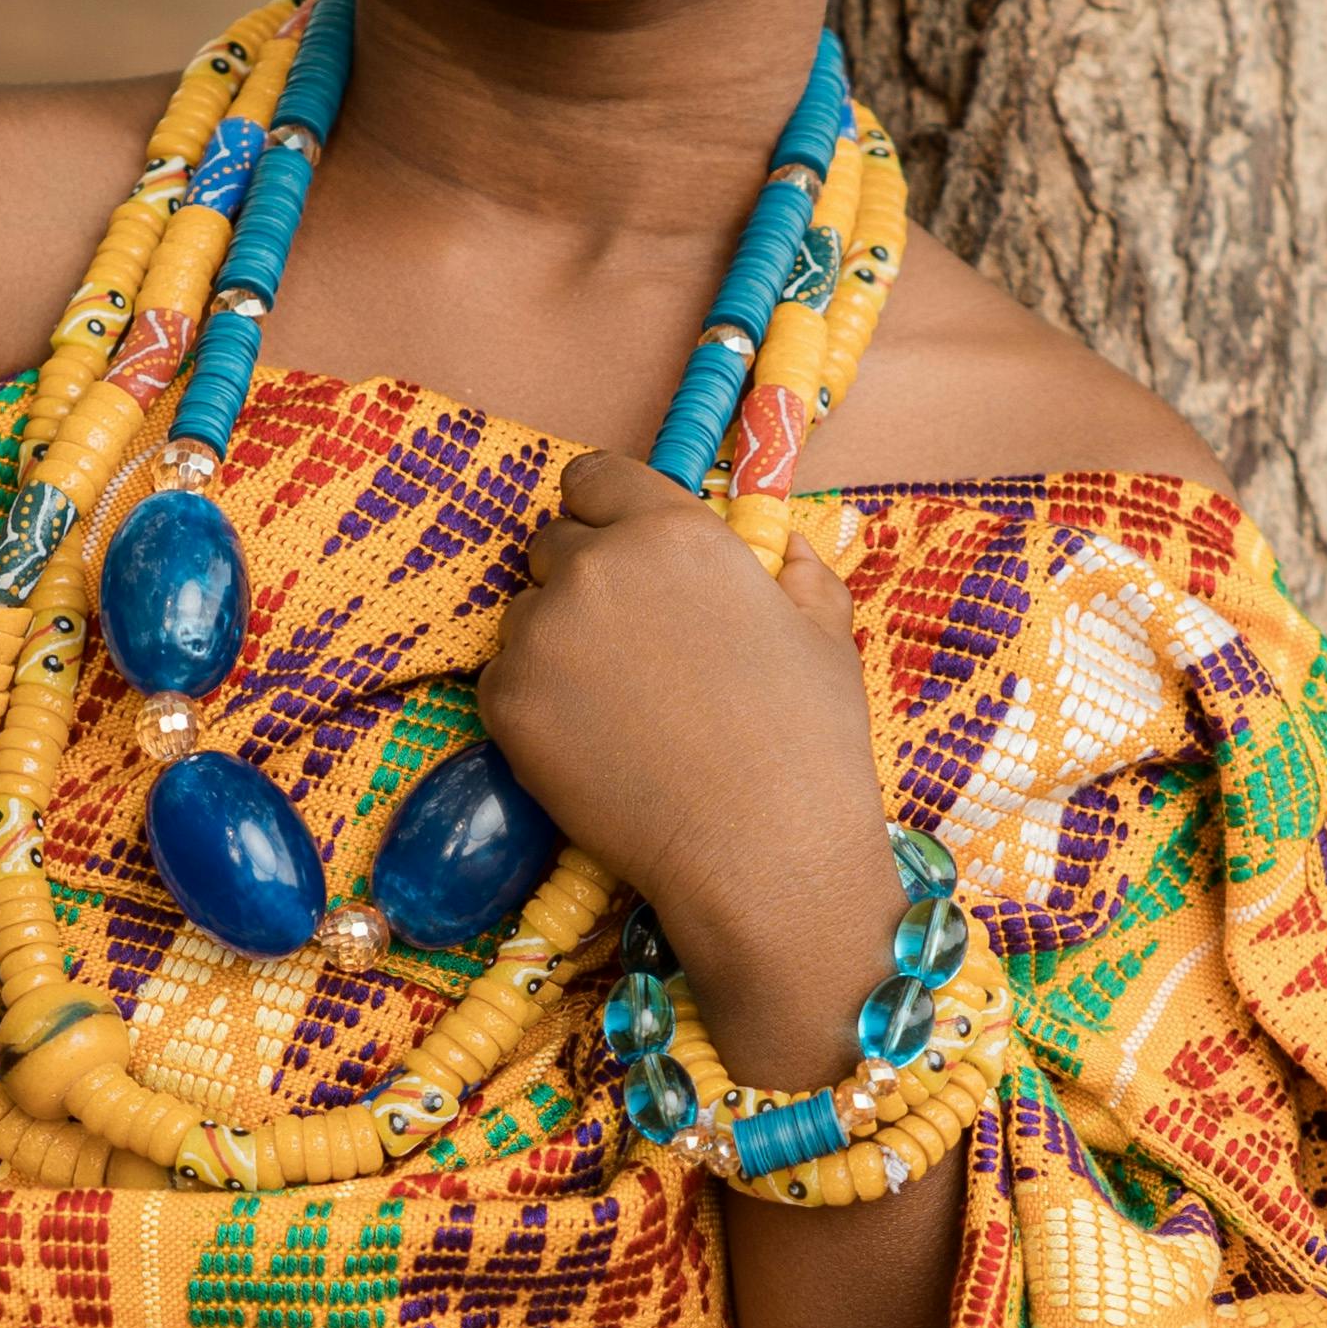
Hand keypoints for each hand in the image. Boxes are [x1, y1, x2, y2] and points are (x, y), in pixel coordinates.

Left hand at [479, 454, 904, 1077]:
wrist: (761, 850)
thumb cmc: (808, 744)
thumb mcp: (825, 634)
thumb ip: (799, 571)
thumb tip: (784, 547)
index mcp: (674, 530)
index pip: (594, 477)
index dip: (603, 511)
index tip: (614, 546)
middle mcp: (598, 565)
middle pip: (551, 544)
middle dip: (579, 580)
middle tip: (624, 647)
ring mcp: (542, 633)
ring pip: (521, 614)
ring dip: (553, 643)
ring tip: (615, 706)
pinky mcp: (506, 701)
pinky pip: (501, 680)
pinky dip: (532, 705)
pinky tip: (591, 745)